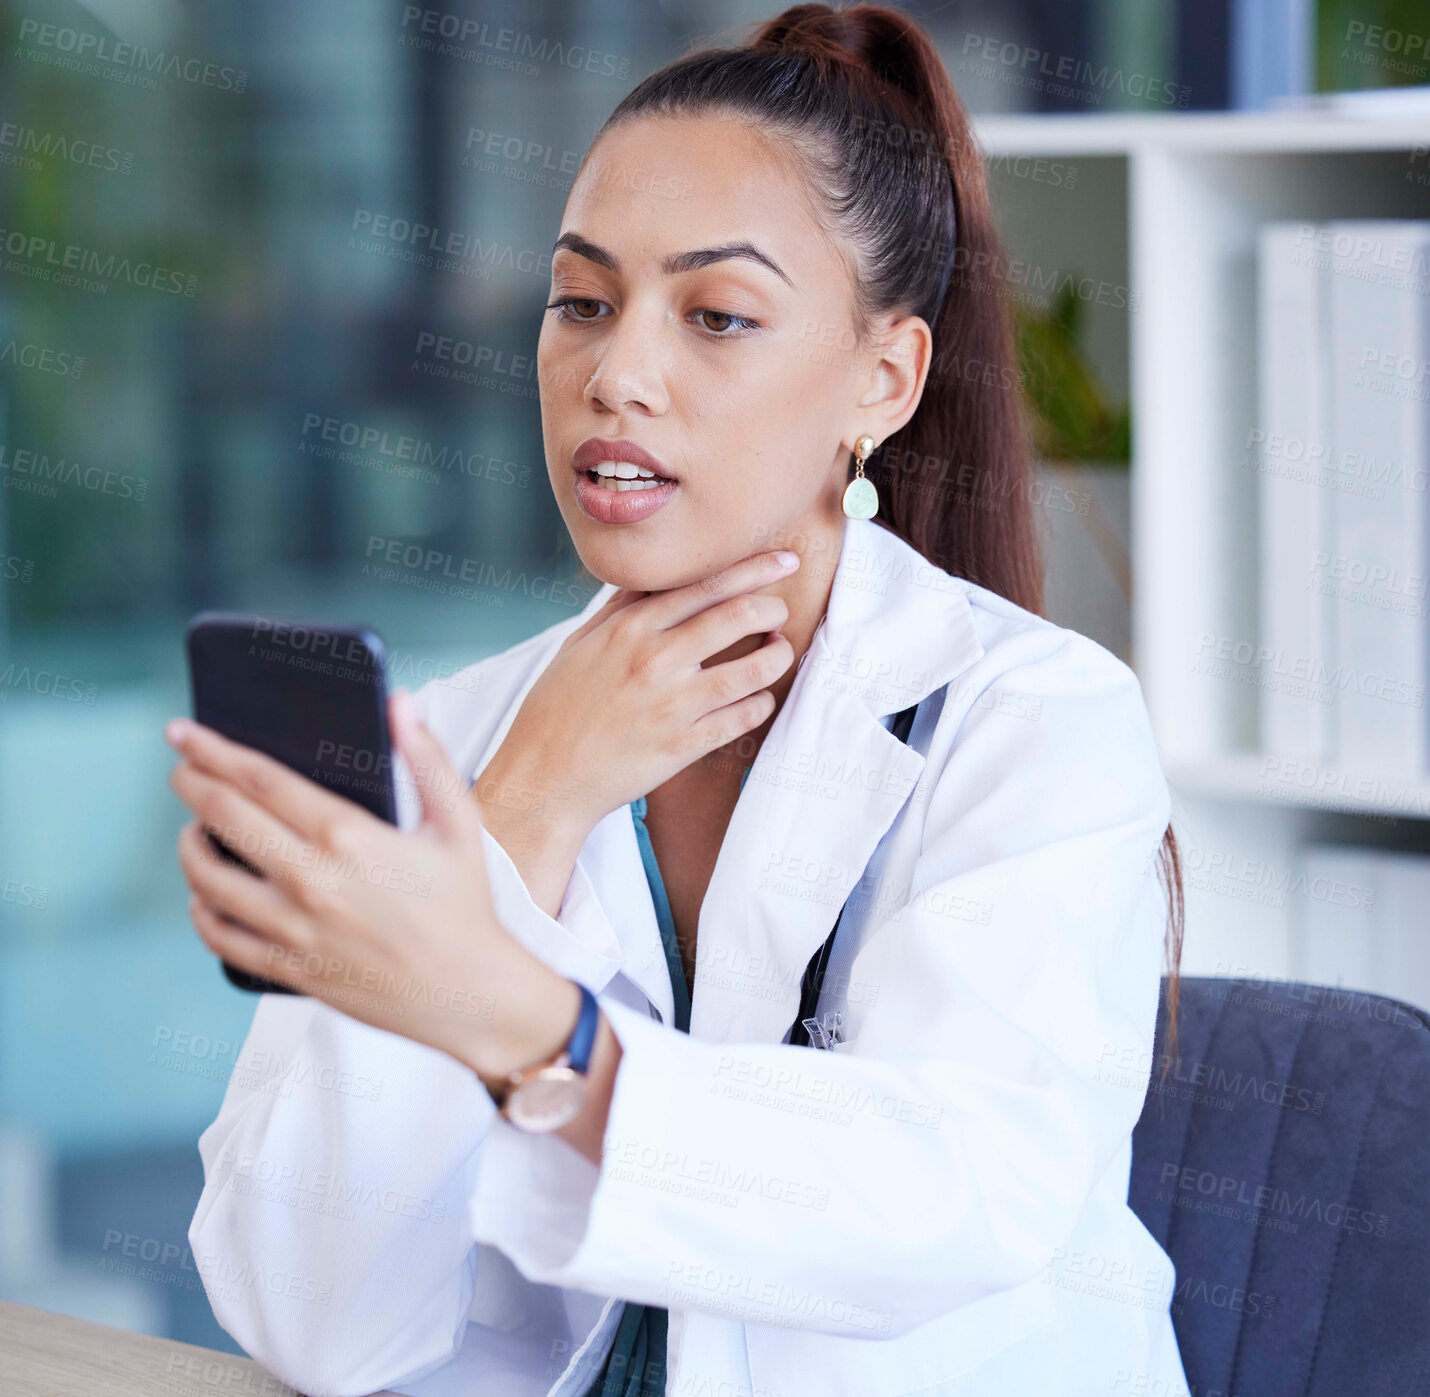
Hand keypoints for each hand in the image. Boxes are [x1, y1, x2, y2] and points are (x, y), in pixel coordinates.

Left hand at [166, 690, 580, 1084]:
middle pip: (223, 817)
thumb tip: (401, 703)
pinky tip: (207, 892)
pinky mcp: (289, 968)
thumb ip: (427, 757)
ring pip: (207, 878)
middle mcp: (312, 879)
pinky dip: (201, 908)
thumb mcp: (458, 822)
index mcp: (349, 836)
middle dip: (191, 782)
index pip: (259, 779)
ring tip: (195, 828)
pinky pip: (218, 936)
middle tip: (182, 766)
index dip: (213, 750)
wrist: (469, 992)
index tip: (187, 733)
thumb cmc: (463, 904)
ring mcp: (294, 928)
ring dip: (190, 844)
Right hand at [474, 549, 800, 894]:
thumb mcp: (578, 645)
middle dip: (773, 608)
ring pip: (752, 670)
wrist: (542, 778)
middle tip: (781, 611)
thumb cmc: (555, 709)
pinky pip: (743, 718)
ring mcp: (672, 706)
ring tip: (779, 651)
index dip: (753, 569)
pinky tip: (758, 698)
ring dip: (777, 655)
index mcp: (630, 630)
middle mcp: (655, 661)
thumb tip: (650, 577)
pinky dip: (761, 703)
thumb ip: (619, 609)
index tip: (782, 560)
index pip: (706, 585)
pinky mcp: (683, 747)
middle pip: (738, 616)